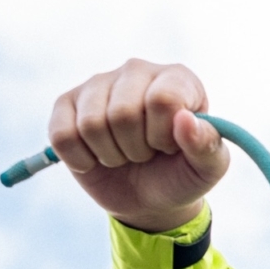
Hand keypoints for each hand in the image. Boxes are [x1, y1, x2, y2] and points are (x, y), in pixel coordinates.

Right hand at [49, 60, 228, 232]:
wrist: (149, 197)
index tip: (170, 146)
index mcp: (178, 78)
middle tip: (147, 153)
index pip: (162, 100)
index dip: (163, 136)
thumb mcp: (207, 169)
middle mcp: (137, 70)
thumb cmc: (182, 175)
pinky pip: (62, 135)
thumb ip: (207, 147)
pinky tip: (96, 158)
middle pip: (123, 113)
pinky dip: (81, 159)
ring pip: (91, 124)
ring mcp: (98, 84)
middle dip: (137, 149)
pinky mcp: (66, 104)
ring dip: (111, 155)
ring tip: (126, 154)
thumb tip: (185, 120)